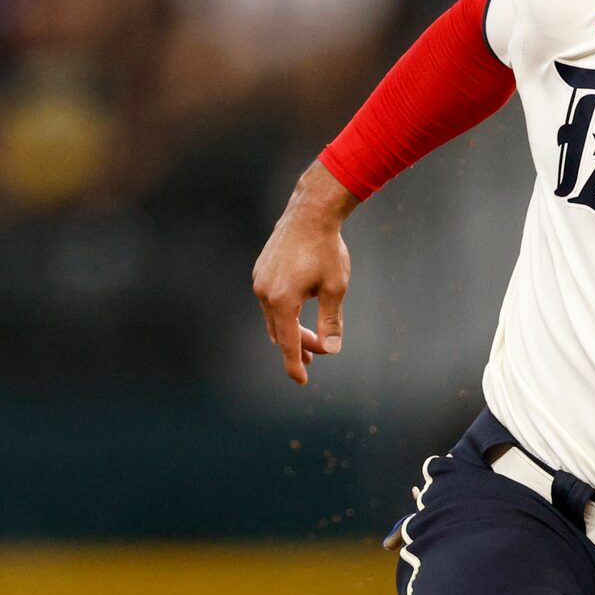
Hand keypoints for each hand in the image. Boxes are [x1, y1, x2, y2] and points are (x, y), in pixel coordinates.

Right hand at [252, 162, 355, 384]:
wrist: (310, 213)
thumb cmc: (326, 249)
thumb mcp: (336, 288)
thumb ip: (332, 321)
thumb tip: (332, 349)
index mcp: (283, 301)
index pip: (288, 343)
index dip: (295, 365)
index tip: (302, 381)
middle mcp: (264, 292)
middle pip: (281, 333)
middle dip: (299, 346)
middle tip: (318, 354)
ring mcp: (259, 281)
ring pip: (273, 318)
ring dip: (291, 330)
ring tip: (308, 341)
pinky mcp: (260, 271)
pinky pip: (269, 302)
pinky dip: (284, 313)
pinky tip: (297, 314)